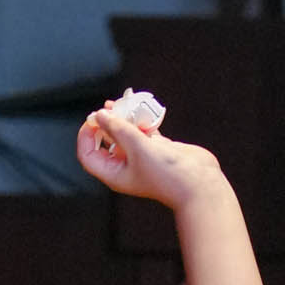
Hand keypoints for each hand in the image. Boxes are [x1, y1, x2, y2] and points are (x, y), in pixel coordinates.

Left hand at [76, 101, 219, 206]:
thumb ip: (119, 129)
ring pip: (125, 134)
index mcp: (114, 174)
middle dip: (106, 122)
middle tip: (110, 107)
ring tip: (125, 101)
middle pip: (105, 142)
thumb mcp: (138, 147)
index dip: (86, 136)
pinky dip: (141, 119)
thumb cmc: (166, 172)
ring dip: (124, 117)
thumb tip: (100, 114)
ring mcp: (141, 157)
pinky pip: (142, 130)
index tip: (94, 118)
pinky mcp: (156, 149)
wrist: (198, 182)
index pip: (88, 155)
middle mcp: (124, 167)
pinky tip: (143, 107)